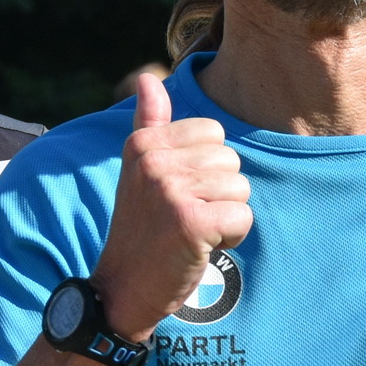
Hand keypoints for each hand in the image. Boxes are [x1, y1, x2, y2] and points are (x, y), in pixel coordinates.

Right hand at [93, 74, 252, 340]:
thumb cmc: (142, 229)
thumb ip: (149, 123)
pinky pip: (243, 217)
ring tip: (191, 233)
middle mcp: (154, 160)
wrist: (123, 288)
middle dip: (220, 194)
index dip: (208, 170)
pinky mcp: (190, 222)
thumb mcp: (140, 171)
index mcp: (144, 143)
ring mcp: (170, 190)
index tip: (179, 195)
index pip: (214, 134)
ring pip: (241, 189)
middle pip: (232, 161)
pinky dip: (230, 238)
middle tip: (186, 219)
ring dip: (225, 217)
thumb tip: (148, 77)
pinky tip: (201, 247)